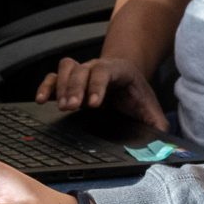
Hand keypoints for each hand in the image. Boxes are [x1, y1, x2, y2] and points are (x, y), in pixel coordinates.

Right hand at [37, 56, 167, 130]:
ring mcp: (81, 72)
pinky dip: (46, 86)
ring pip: (67, 68)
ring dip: (62, 86)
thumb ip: (156, 121)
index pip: (105, 73)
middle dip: (76, 88)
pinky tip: (42, 100)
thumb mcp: (149, 105)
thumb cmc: (135, 94)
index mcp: (118, 71)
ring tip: (62, 106)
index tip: (93, 104)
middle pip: (82, 70)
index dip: (98, 86)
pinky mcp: (69, 80)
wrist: (126, 77)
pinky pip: (53, 77)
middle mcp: (97, 67)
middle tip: (72, 107)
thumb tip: (162, 136)